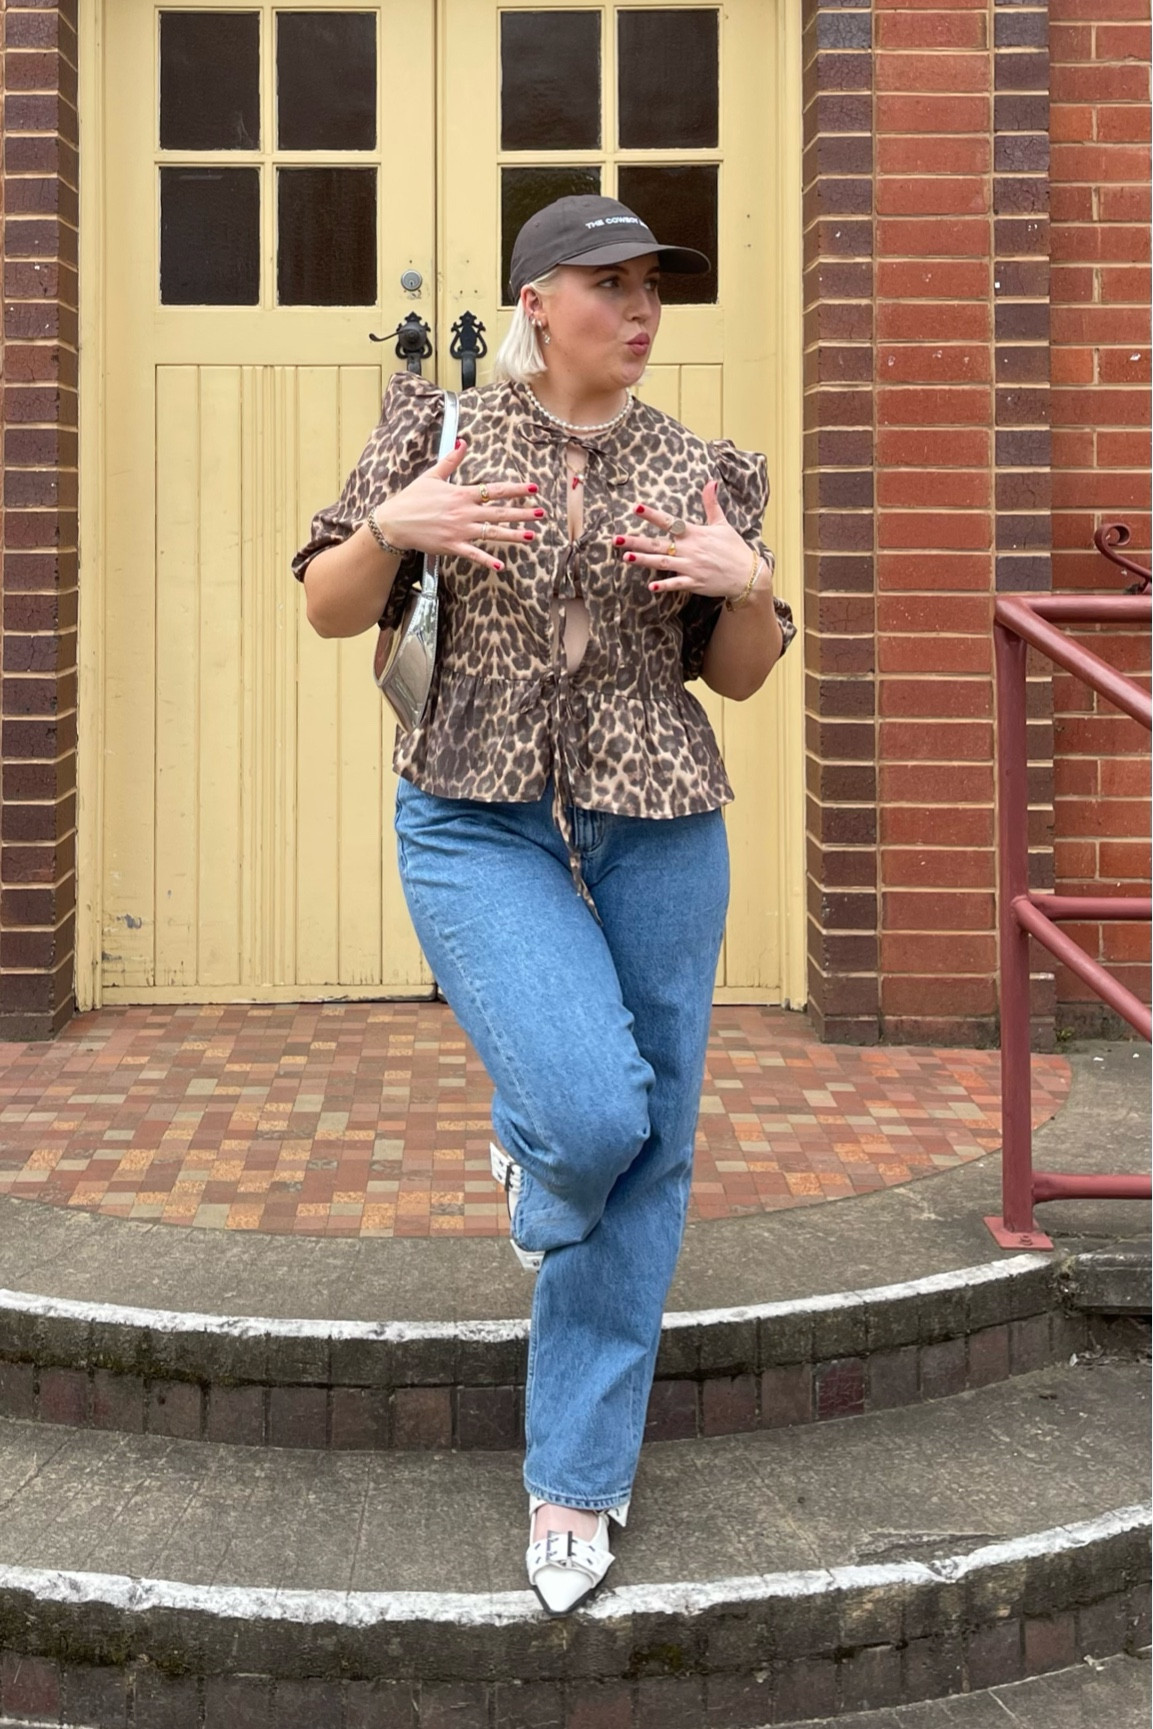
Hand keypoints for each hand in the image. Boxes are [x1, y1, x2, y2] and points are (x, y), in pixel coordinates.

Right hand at [374, 439, 544, 574]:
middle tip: (541, 513)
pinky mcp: (452, 546)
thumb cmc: (412, 498)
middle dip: (522, 513)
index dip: (516, 489)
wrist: (395, 522)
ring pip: (492, 533)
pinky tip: (501, 565)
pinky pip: (474, 555)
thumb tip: (463, 442)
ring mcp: (460, 531)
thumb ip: (451, 460)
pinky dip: (487, 560)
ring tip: (531, 537)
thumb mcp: (432, 476)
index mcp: (461, 494)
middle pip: (499, 512)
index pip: (495, 490)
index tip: (533, 489)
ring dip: (513, 535)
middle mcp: (464, 512)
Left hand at [614, 481, 772, 601]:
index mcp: (695, 533)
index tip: (636, 508)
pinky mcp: (695, 583)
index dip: (652, 515)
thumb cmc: (733, 548)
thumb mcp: (723, 524)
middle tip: (617, 539)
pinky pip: (676, 584)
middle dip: (637, 541)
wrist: (747, 574)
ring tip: (625, 558)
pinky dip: (664, 585)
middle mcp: (690, 549)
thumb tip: (710, 482)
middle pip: (659, 544)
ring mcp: (691, 567)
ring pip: (662, 563)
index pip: (670, 522)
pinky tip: (650, 587)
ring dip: (644, 561)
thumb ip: (711, 504)